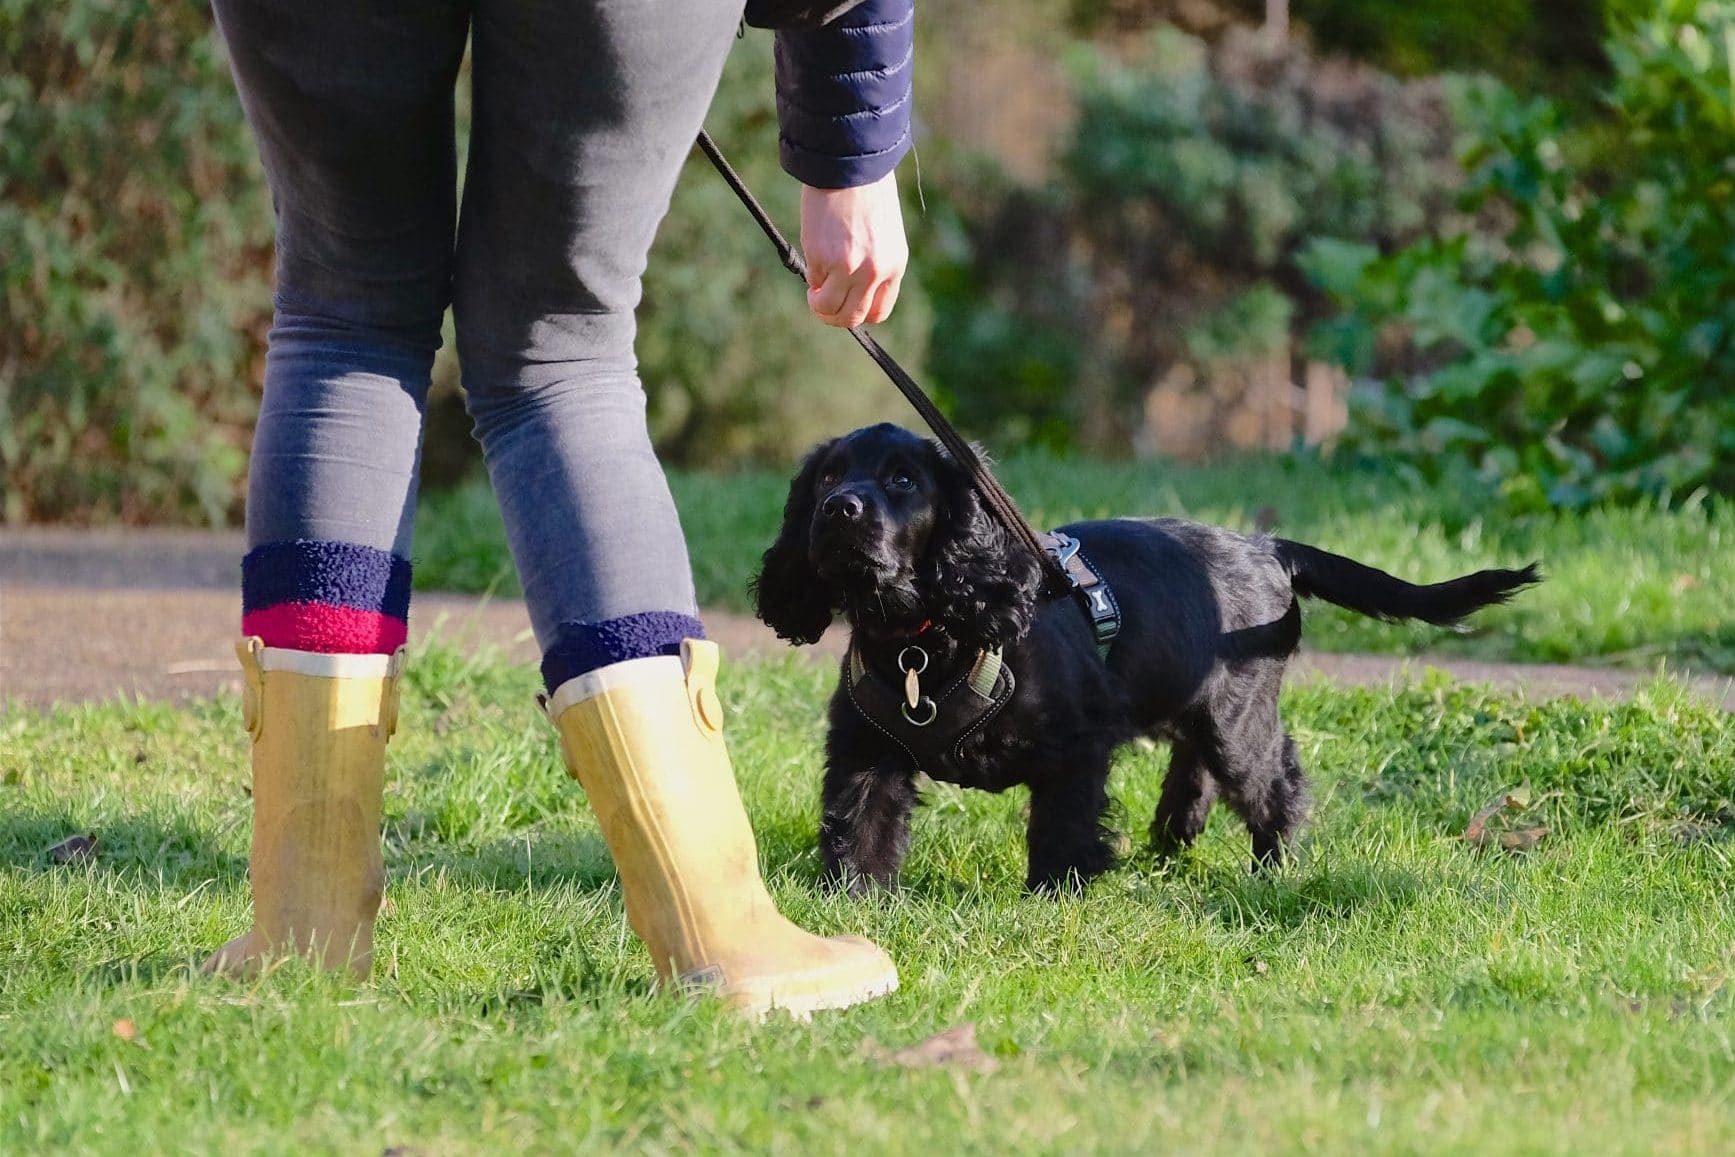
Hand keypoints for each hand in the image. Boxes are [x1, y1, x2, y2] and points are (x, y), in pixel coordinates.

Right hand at [799, 170, 907, 327]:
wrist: (849, 163)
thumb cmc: (866, 192)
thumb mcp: (882, 233)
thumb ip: (873, 262)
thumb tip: (849, 288)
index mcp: (894, 265)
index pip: (878, 311)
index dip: (858, 312)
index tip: (845, 301)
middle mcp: (875, 272)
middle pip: (852, 317)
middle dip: (834, 316)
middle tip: (820, 303)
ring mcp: (849, 268)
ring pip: (829, 309)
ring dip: (818, 305)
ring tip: (813, 289)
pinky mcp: (824, 258)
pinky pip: (813, 280)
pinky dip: (810, 273)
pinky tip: (814, 252)